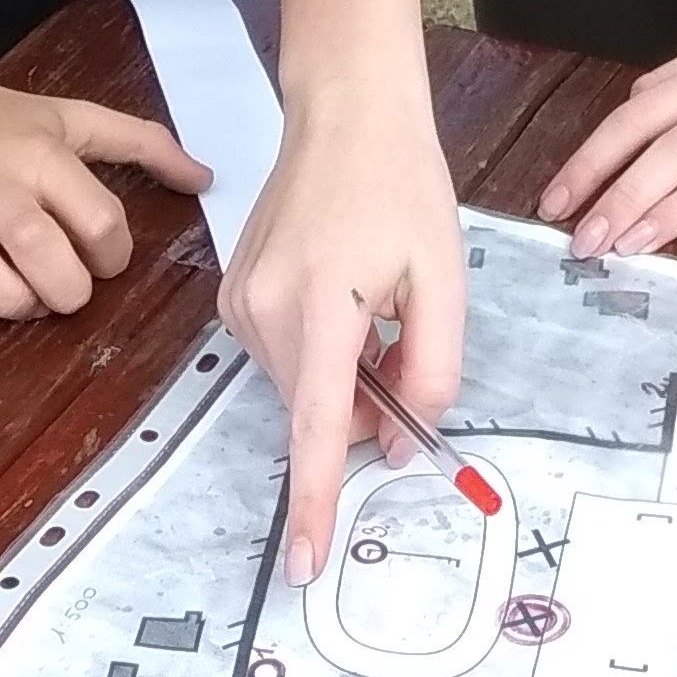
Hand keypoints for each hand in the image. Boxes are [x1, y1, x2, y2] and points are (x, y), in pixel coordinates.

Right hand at [0, 68, 206, 324]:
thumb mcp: (71, 118)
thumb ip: (142, 144)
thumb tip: (206, 178)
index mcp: (41, 158)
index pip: (101, 223)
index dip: (112, 257)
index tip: (98, 257)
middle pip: (44, 256)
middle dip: (66, 293)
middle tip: (61, 289)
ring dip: (9, 303)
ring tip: (15, 294)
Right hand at [223, 69, 467, 582]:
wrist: (345, 113)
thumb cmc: (401, 184)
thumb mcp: (443, 279)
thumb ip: (433, 369)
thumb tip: (404, 438)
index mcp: (322, 305)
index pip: (318, 427)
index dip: (316, 499)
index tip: (304, 563)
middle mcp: (265, 310)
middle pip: (319, 408)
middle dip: (366, 403)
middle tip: (404, 337)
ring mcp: (240, 303)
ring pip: (303, 385)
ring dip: (344, 373)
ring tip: (374, 299)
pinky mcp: (234, 296)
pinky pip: (284, 354)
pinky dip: (320, 348)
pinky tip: (342, 292)